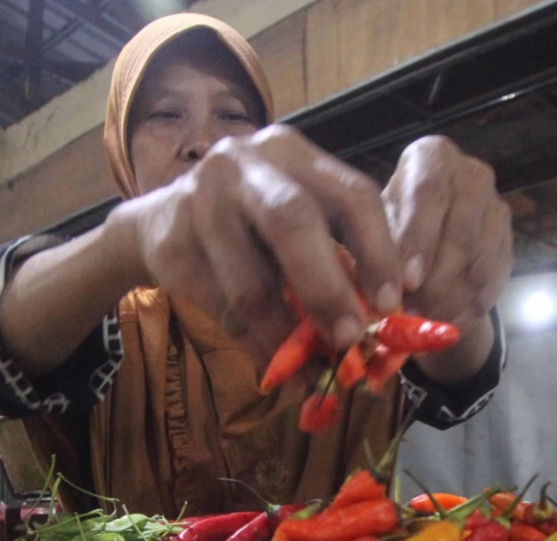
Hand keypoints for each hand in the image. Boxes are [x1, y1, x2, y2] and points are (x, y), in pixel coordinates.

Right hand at [118, 124, 405, 358]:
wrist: (162, 221)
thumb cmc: (251, 228)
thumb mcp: (296, 225)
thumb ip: (338, 262)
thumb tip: (383, 329)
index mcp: (294, 154)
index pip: (351, 193)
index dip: (379, 250)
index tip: (393, 304)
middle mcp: (245, 163)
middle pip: (293, 220)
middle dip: (327, 288)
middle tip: (350, 340)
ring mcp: (200, 197)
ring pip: (251, 281)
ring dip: (286, 335)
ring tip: (313, 370)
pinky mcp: (170, 240)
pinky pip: (221, 307)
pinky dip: (255, 345)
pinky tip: (274, 364)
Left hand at [382, 135, 512, 327]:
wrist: (427, 225)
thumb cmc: (390, 221)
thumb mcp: (376, 225)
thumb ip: (379, 247)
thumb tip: (379, 292)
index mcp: (433, 158)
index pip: (430, 195)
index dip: (419, 241)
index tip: (407, 282)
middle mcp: (472, 176)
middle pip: (461, 234)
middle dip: (436, 283)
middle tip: (413, 315)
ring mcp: (496, 209)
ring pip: (479, 265)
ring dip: (451, 302)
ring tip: (425, 326)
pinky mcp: (508, 243)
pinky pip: (493, 284)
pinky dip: (468, 311)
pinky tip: (445, 326)